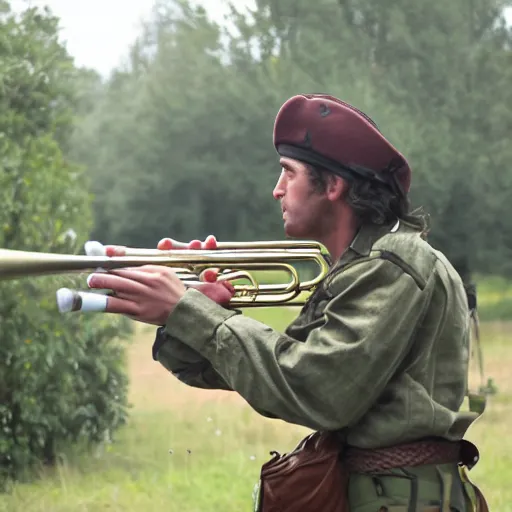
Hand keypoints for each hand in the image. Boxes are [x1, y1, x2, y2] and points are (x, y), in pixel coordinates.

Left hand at [86, 265, 234, 325]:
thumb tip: (126, 268)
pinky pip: (119, 306)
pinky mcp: (140, 312)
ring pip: (119, 289)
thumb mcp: (166, 275)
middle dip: (105, 273)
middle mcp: (149, 283)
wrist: (185, 314)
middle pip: (122, 275)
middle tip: (92, 272)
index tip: (102, 257)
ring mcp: (143, 298)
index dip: (114, 261)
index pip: (131, 265)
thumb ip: (148, 270)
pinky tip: (96, 301)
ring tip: (91, 282)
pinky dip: (106, 302)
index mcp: (155, 272)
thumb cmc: (174, 293)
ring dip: (103, 284)